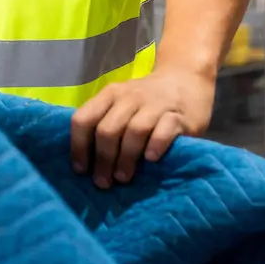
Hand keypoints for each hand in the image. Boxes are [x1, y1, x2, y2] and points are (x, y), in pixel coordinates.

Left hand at [69, 66, 215, 187]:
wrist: (186, 80)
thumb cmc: (146, 101)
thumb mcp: (121, 104)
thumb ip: (105, 123)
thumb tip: (87, 164)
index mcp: (110, 95)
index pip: (84, 119)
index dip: (78, 147)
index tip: (81, 170)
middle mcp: (129, 97)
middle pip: (108, 129)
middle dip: (103, 159)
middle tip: (104, 182)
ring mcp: (155, 105)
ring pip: (135, 130)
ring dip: (126, 157)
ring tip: (123, 177)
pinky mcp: (178, 116)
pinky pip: (164, 131)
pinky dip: (155, 145)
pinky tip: (150, 159)